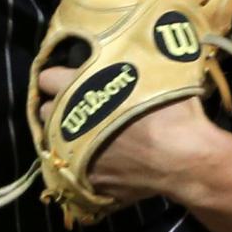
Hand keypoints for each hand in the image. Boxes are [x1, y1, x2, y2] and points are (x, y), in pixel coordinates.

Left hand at [35, 66, 218, 206]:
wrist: (185, 159)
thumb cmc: (171, 109)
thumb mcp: (151, 69)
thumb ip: (123, 61)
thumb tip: (123, 48)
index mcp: (78, 90)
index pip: (46, 78)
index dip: (60, 78)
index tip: (72, 80)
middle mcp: (69, 124)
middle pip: (47, 112)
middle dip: (61, 109)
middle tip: (83, 108)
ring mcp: (75, 157)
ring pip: (55, 144)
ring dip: (68, 137)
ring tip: (89, 136)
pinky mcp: (87, 182)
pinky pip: (75, 172)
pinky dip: (85, 166)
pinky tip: (103, 160)